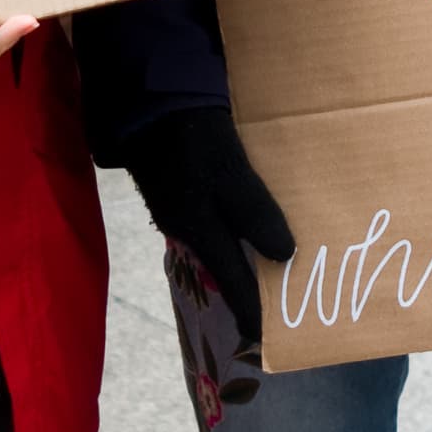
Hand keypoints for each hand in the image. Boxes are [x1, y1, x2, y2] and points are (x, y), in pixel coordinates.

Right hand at [121, 104, 287, 353]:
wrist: (146, 93)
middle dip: (252, 287)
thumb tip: (285, 256)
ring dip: (245, 256)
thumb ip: (255, 212)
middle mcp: (187, 225)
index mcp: (198, 230)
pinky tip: (252, 219)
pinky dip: (237, 226)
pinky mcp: (180, 182)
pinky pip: (215, 216)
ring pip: (220, 242)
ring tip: (275, 264)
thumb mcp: (229, 172)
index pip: (232, 284)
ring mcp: (180, 204)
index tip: (268, 338)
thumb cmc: (191, 134)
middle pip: (226, 266)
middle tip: (282, 301)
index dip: (252, 311)